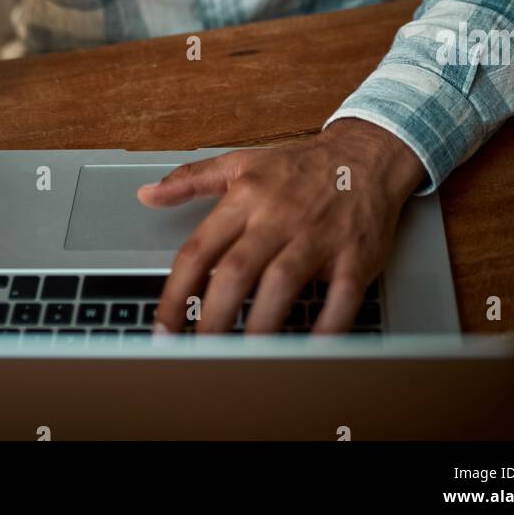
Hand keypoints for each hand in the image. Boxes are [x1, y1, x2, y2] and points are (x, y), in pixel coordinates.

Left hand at [137, 119, 427, 334]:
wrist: (366, 154)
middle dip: (213, 318)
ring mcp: (318, 236)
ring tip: (243, 360)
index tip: (164, 328)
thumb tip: (147, 194)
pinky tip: (309, 351)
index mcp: (245, 197)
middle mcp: (278, 217)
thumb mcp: (241, 162)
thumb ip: (191, 179)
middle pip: (236, 272)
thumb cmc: (301, 165)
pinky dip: (326, 327)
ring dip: (260, 325)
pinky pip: (340, 296)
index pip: (199, 249)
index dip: (176, 293)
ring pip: (281, 284)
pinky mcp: (355, 255)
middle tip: (198, 355)